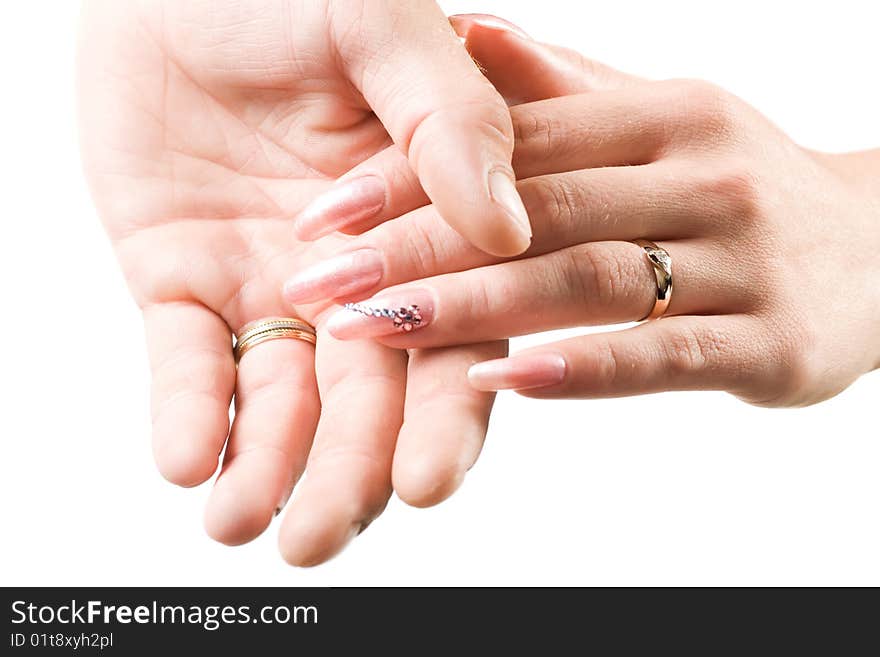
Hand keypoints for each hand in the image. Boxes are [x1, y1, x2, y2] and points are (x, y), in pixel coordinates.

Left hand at [78, 0, 509, 564]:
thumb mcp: (385, 27)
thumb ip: (451, 119)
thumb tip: (507, 227)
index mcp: (426, 225)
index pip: (454, 335)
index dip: (443, 412)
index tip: (429, 479)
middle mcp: (354, 273)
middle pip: (365, 394)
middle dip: (345, 471)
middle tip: (320, 538)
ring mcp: (268, 282)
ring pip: (277, 398)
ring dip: (263, 466)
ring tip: (243, 526)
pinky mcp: (180, 279)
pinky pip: (183, 359)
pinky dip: (186, 412)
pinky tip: (186, 465)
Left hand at [285, 19, 879, 406]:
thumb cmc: (737, 184)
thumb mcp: (658, 120)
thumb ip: (562, 88)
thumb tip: (468, 28)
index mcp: (661, 114)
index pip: (515, 143)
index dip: (409, 177)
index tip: (321, 217)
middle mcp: (700, 174)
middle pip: (537, 211)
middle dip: (416, 248)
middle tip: (314, 284)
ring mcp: (741, 259)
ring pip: (587, 281)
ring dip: (474, 307)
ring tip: (373, 330)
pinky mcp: (772, 345)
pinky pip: (662, 357)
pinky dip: (579, 369)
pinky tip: (501, 382)